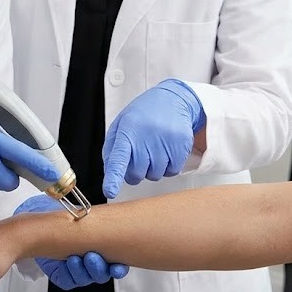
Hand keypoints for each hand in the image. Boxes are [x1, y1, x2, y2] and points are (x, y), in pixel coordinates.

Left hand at [14, 194, 127, 288]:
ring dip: (82, 269)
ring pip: (85, 278)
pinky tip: (66, 262)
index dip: (119, 268)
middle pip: (102, 275)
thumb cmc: (66, 218)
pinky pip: (68, 280)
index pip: (117, 266)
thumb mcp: (85, 215)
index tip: (118, 265)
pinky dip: (68, 272)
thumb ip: (99, 214)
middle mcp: (92, 264)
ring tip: (75, 257)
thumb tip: (111, 197)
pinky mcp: (63, 276)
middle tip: (91, 256)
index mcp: (103, 251)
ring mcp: (78, 271)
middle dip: (98, 267)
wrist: (42, 222)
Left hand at [102, 78, 205, 198]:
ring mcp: (165, 143)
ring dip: (152, 168)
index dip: (114, 177)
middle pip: (136, 175)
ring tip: (154, 148)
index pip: (118, 158)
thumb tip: (111, 173)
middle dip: (135, 172)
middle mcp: (146, 138)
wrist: (173, 100)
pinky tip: (165, 150)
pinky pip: (171, 172)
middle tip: (139, 156)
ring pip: (154, 176)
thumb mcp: (121, 124)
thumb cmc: (143, 115)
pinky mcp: (181, 147)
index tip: (110, 191)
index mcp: (127, 131)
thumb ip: (112, 148)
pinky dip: (167, 166)